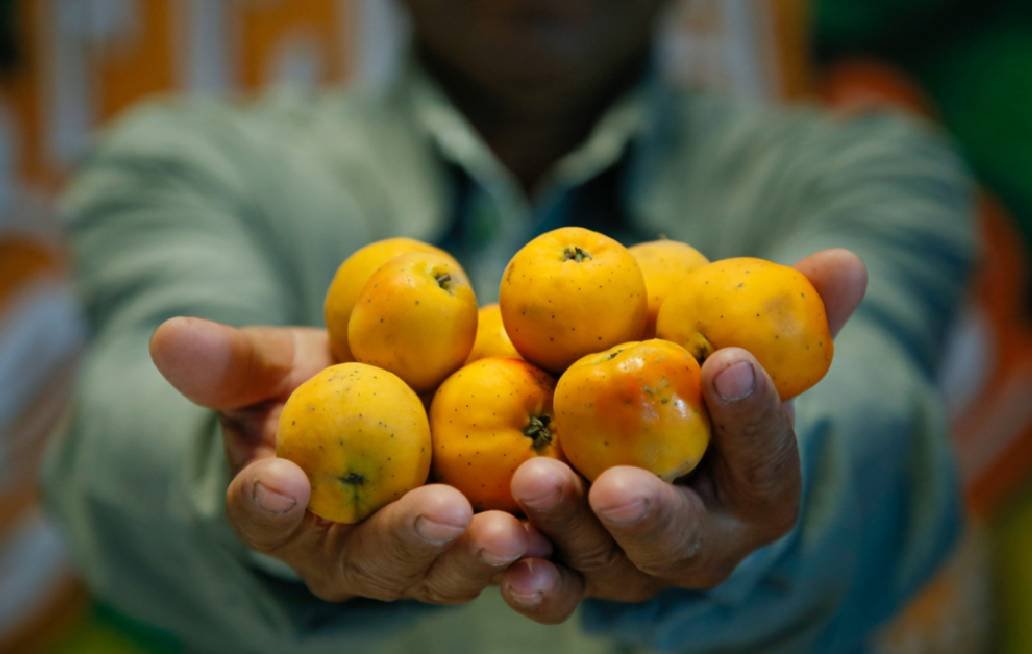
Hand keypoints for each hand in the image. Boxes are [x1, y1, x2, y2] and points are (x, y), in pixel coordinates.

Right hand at [150, 317, 547, 603]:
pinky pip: (518, 556)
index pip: (266, 514)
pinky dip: (546, 552)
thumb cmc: (322, 382)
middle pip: (374, 560)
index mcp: (291, 510)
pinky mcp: (487, 541)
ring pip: (450, 570)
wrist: (391, 395)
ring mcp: (426, 555)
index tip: (278, 475)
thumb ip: (234, 361)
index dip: (267, 502)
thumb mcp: (279, 364)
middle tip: (443, 515)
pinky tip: (574, 525)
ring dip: (484, 557)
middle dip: (408, 541)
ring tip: (517, 531)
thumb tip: (166, 337)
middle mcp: (355, 551)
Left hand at [500, 249, 868, 622]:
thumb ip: (787, 310)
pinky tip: (501, 552)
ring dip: (567, 531)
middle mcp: (700, 544)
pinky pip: (554, 587)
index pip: (766, 456)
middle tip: (614, 483)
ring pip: (605, 565)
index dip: (755, 414)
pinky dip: (531, 578)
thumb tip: (847, 262)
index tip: (728, 361)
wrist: (624, 429)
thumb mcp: (729, 340)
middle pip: (680, 539)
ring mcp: (633, 567)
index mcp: (758, 489)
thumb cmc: (689, 380)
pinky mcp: (573, 573)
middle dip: (649, 513)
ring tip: (534, 484)